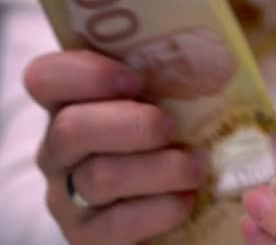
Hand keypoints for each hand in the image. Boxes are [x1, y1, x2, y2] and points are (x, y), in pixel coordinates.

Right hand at [25, 50, 206, 244]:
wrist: (166, 206)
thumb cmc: (170, 141)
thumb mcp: (168, 105)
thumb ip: (174, 82)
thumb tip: (219, 57)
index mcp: (73, 105)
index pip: (46, 77)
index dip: (84, 74)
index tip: (134, 79)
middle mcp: (60, 148)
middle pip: (72, 129)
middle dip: (132, 125)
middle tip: (171, 126)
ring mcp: (67, 194)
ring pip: (99, 177)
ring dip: (159, 168)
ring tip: (198, 165)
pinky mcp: (87, 235)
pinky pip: (114, 225)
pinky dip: (156, 210)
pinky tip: (185, 200)